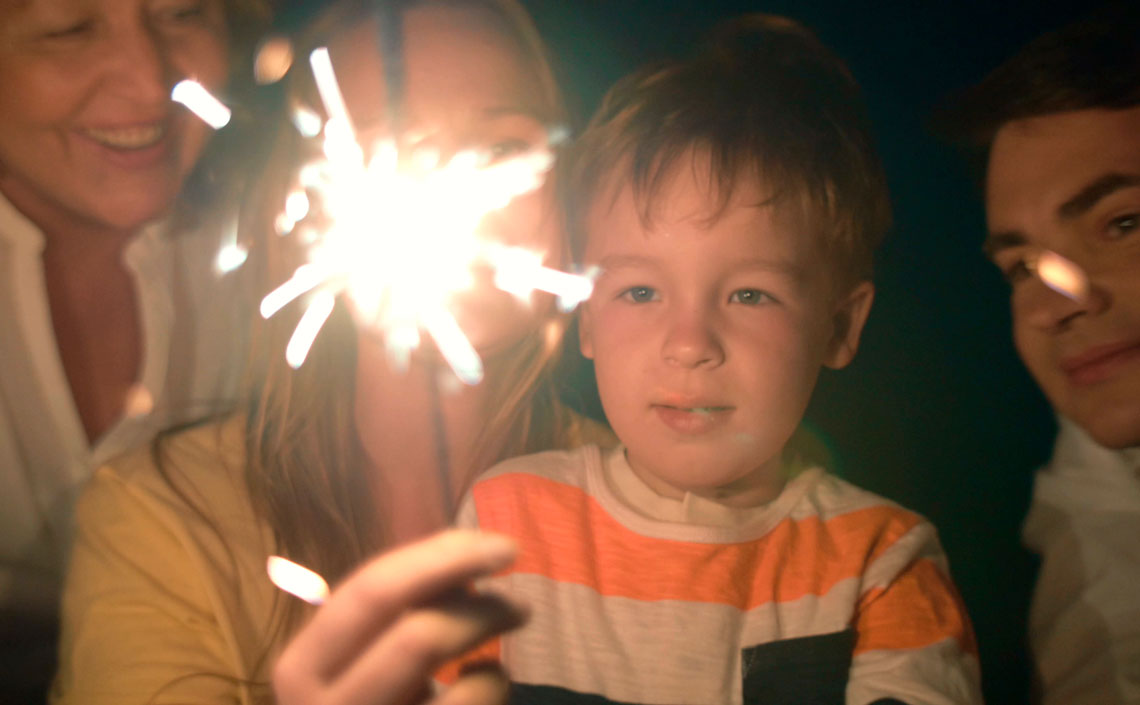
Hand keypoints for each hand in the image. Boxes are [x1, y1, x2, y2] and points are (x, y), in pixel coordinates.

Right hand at [273, 530, 526, 704]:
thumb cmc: (366, 698)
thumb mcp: (363, 654)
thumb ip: (400, 608)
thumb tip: (467, 556)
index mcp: (302, 667)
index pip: (371, 590)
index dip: (443, 557)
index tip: (503, 545)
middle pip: (418, 637)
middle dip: (483, 609)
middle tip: (520, 605)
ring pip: (465, 691)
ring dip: (494, 668)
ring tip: (495, 664)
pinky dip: (493, 690)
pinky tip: (484, 685)